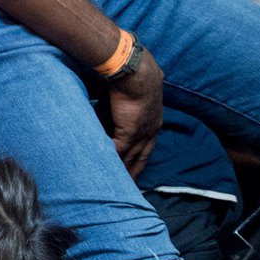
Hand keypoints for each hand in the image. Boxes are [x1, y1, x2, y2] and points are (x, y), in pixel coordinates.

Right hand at [106, 48, 163, 177]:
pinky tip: (105, 170)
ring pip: (132, 158)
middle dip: (134, 172)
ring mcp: (142, 132)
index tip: (133, 169)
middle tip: (127, 187)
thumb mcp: (128, 96)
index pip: (147, 146)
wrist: (134, 71)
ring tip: (115, 184)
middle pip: (142, 157)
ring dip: (124, 171)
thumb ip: (119, 108)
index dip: (139, 159)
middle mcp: (151, 130)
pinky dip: (113, 161)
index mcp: (154, 121)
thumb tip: (105, 110)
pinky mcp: (130, 131)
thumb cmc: (131, 77)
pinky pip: (120, 152)